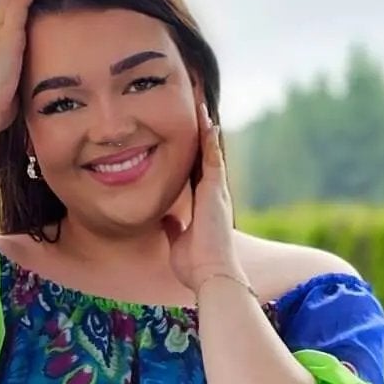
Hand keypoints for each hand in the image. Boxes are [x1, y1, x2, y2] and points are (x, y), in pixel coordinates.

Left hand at [163, 108, 242, 294]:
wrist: (211, 275)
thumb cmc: (196, 267)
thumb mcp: (178, 242)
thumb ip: (174, 228)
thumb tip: (167, 220)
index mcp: (204, 208)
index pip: (196, 177)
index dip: (192, 159)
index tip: (185, 143)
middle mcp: (213, 197)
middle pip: (206, 160)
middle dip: (202, 138)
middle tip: (198, 115)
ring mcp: (216, 192)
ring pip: (211, 153)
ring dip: (206, 131)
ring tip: (201, 108)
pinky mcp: (216, 190)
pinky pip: (213, 157)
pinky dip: (209, 138)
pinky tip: (206, 120)